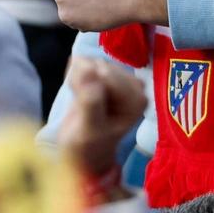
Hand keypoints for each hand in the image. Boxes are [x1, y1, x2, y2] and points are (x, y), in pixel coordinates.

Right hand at [57, 57, 147, 180]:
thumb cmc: (87, 145)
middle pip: (101, 67)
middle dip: (84, 83)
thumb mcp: (88, 129)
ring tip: (80, 102)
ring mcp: (123, 78)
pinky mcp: (109, 73)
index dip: (88, 89)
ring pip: (92, 62)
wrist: (82, 151)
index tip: (83, 110)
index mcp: (137, 100)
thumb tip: (88, 71)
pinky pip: (86, 61)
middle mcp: (136, 87)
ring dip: (79, 79)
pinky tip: (79, 92)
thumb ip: (91, 102)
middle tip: (80, 107)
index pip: (107, 77)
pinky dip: (76, 75)